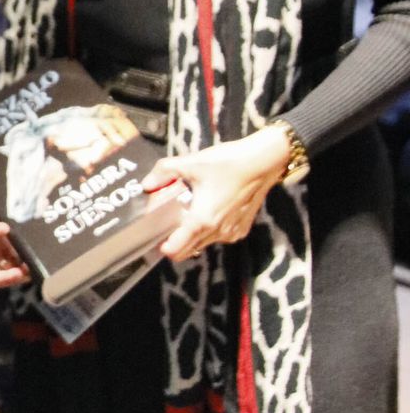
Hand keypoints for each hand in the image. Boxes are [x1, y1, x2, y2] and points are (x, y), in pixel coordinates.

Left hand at [141, 127, 287, 262]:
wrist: (264, 161)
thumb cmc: (229, 162)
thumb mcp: (191, 163)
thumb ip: (164, 172)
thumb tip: (147, 183)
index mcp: (202, 220)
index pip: (175, 250)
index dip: (161, 245)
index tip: (155, 234)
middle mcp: (217, 232)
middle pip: (186, 250)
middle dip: (174, 240)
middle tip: (169, 219)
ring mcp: (231, 233)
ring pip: (202, 243)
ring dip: (192, 233)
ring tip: (191, 207)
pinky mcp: (241, 229)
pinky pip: (218, 236)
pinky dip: (209, 228)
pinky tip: (210, 207)